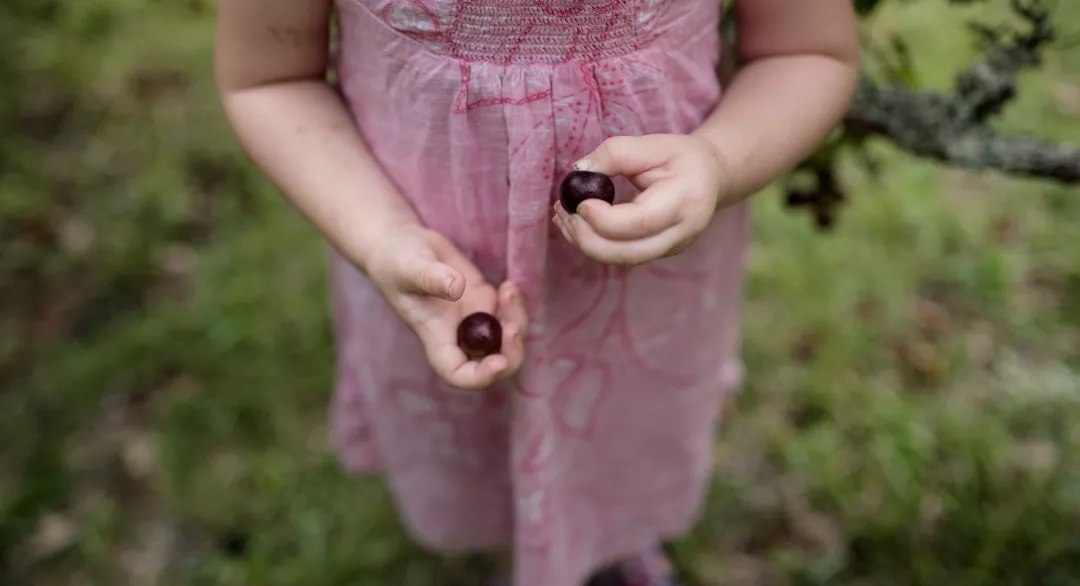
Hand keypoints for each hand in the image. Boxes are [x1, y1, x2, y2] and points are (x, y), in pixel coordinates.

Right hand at [363, 225, 527, 389]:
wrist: (400, 243)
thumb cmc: (395, 260)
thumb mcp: (409, 266)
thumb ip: (431, 278)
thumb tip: (457, 287)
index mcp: (435, 337)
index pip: (459, 374)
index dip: (482, 376)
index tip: (498, 361)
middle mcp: (457, 333)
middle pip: (493, 362)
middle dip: (511, 352)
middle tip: (513, 327)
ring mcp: (472, 317)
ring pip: (507, 337)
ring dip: (516, 321)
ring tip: (508, 291)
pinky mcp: (482, 298)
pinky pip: (509, 312)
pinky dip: (515, 303)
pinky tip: (509, 286)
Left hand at [553, 134, 726, 265]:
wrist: (711, 176)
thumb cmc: (681, 157)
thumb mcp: (652, 144)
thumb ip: (615, 153)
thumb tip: (578, 171)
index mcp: (685, 201)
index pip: (639, 223)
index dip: (603, 219)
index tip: (579, 202)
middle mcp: (682, 233)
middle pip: (627, 253)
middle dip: (587, 237)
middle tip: (563, 211)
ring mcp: (672, 248)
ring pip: (621, 260)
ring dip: (585, 243)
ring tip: (564, 216)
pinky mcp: (658, 253)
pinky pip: (622, 257)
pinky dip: (595, 245)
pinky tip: (577, 225)